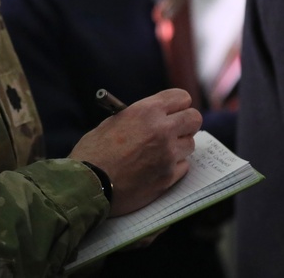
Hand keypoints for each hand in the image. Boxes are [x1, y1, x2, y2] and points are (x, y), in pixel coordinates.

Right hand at [69, 88, 200, 216]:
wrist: (88, 185)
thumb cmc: (93, 152)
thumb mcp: (112, 122)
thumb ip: (137, 117)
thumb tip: (152, 117)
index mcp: (146, 111)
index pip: (181, 97)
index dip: (177, 104)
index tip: (173, 110)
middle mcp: (162, 130)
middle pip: (194, 118)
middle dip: (185, 123)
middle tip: (174, 129)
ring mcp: (168, 155)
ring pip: (190, 144)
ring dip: (178, 146)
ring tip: (158, 152)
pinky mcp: (169, 177)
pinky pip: (183, 166)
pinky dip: (173, 166)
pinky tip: (155, 168)